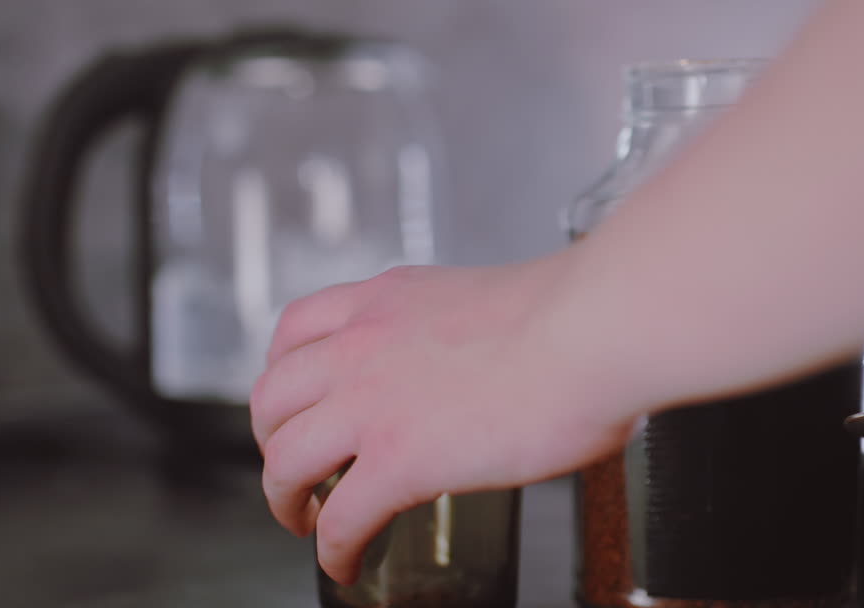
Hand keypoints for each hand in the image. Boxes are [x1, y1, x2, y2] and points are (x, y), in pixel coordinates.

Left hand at [250, 259, 644, 583]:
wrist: (593, 329)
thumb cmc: (574, 315)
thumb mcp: (486, 301)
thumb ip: (461, 332)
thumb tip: (493, 368)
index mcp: (386, 299)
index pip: (296, 327)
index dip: (281, 372)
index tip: (292, 399)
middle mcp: (362, 344)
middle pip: (270, 397)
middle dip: (270, 440)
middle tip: (292, 467)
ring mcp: (372, 402)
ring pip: (285, 459)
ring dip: (283, 498)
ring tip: (301, 520)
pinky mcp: (399, 460)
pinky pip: (340, 519)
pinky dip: (332, 550)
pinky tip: (344, 563)